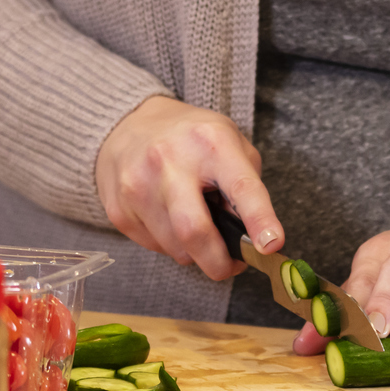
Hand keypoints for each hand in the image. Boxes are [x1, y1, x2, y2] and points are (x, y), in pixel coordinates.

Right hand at [95, 95, 282, 281]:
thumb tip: (251, 236)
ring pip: (176, 248)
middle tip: (233, 265)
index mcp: (211, 142)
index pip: (241, 187)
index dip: (260, 220)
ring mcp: (137, 187)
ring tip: (199, 223)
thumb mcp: (230, 143)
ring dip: (196, 251)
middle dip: (219, 262)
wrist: (129, 125)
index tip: (272, 245)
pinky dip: (172, 244)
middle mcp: (169, 162)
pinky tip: (171, 219)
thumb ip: (247, 185)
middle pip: (194, 231)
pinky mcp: (118, 209)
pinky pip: (155, 247)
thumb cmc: (192, 139)